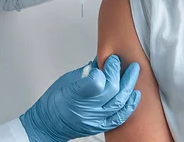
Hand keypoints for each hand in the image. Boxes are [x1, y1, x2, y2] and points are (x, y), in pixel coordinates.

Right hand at [19, 55, 140, 141]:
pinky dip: (129, 105)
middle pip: (110, 90)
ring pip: (118, 102)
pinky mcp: (100, 126)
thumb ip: (85, 71)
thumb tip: (100, 60)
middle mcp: (86, 109)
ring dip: (129, 84)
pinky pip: (119, 117)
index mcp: (75, 94)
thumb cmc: (54, 101)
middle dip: (118, 72)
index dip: (105, 68)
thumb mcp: (66, 80)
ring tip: (133, 71)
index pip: (96, 80)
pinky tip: (135, 94)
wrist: (48, 124)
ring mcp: (95, 119)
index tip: (106, 58)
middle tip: (118, 60)